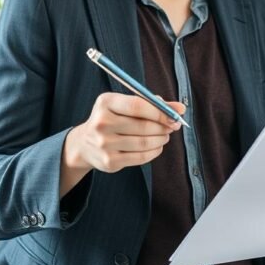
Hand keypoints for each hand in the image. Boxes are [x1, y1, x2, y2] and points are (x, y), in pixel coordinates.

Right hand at [63, 93, 183, 183]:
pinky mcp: (109, 161)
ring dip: (160, 139)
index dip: (160, 112)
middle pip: (143, 126)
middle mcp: (101, 123)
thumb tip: (180, 108)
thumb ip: (151, 103)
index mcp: (105, 103)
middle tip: (173, 126)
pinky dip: (154, 152)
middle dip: (163, 127)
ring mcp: (104, 144)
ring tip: (164, 136)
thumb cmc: (111, 119)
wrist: (84, 144)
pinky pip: (140, 157)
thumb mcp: (125, 105)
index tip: (175, 116)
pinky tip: (156, 147)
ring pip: (144, 143)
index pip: (137, 105)